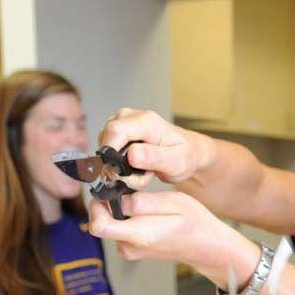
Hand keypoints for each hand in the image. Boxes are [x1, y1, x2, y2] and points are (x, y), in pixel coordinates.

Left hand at [89, 191, 258, 286]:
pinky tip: (145, 213)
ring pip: (109, 224)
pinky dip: (125, 218)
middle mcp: (130, 246)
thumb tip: (118, 200)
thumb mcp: (173, 202)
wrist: (205, 246)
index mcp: (139, 235)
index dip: (97, 205)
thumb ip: (143, 202)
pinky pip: (118, 229)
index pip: (98, 226)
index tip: (109, 191)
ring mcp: (129, 250)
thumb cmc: (194, 222)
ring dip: (118, 211)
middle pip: (99, 223)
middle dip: (108, 204)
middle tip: (128, 192)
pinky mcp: (131, 249)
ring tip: (144, 204)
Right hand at [98, 108, 212, 186]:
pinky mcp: (118, 132)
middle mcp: (131, 117)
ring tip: (141, 172)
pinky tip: (135, 168)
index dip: (111, 153)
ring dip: (118, 166)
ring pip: (106, 147)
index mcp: (147, 121)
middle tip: (137, 177)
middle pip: (107, 139)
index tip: (119, 173)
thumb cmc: (185, 156)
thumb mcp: (176, 162)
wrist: (188, 152)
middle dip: (116, 163)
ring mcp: (122, 123)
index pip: (116, 131)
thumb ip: (154, 158)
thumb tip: (131, 155)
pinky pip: (108, 150)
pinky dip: (118, 163)